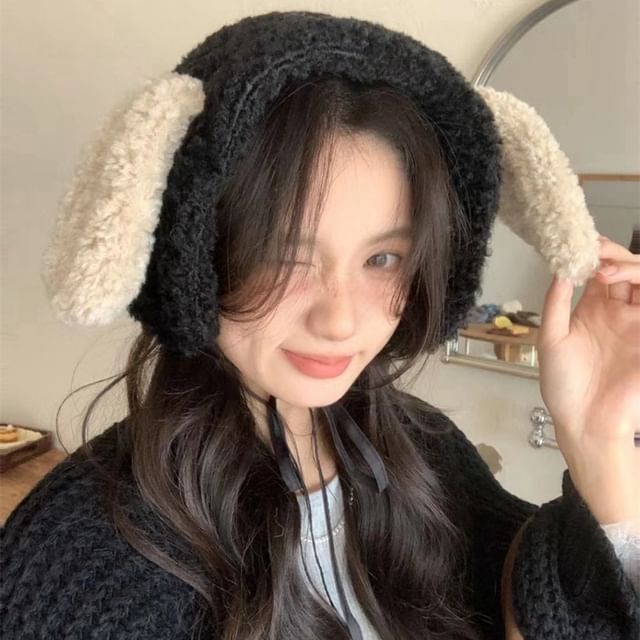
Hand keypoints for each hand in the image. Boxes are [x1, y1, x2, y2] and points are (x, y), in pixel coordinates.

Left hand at [537, 235, 639, 526]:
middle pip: (625, 271)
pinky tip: (622, 286)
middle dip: (613, 255)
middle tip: (595, 253)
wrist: (584, 422)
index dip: (592, 255)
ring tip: (604, 272)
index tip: (580, 245)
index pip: (597, 272)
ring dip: (629, 268)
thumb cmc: (563, 386)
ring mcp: (636, 323)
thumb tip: (559, 270)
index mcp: (591, 310)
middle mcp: (616, 312)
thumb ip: (556, 304)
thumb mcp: (551, 340)